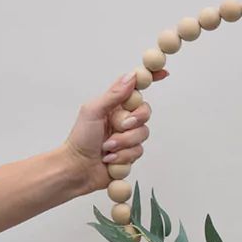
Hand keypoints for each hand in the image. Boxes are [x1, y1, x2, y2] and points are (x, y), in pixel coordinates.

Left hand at [62, 70, 167, 193]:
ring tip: (107, 147)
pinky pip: (138, 151)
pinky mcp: (130, 153)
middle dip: (134, 121)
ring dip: (124, 142)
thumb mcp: (93, 111)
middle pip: (145, 112)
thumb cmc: (80, 139)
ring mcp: (128, 136)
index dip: (149, 80)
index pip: (135, 89)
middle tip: (120, 126)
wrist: (78, 168)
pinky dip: (123, 155)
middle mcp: (123, 119)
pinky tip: (110, 158)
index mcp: (114, 105)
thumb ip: (114, 94)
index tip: (163, 73)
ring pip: (143, 134)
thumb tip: (131, 77)